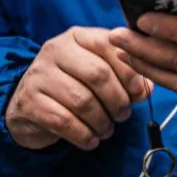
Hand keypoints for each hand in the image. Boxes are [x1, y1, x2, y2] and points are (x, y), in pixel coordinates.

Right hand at [5, 26, 151, 151]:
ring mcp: (39, 75)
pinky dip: (84, 135)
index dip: (129, 71)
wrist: (29, 105)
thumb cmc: (72, 86)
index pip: (108, 45)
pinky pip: (64, 121)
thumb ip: (124, 76)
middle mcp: (55, 50)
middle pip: (98, 74)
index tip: (139, 92)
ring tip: (107, 130)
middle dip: (117, 100)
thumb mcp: (97, 74)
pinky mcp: (29, 101)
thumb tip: (147, 88)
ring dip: (102, 121)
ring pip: (81, 101)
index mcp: (77, 37)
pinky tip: (91, 140)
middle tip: (123, 115)